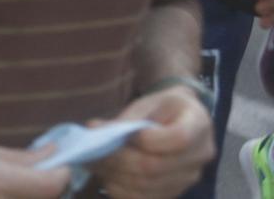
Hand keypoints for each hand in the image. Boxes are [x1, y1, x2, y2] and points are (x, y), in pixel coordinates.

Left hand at [87, 85, 213, 198]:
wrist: (180, 119)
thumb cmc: (162, 107)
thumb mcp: (148, 103)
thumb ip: (127, 119)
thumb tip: (96, 131)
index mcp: (198, 124)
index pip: (177, 139)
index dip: (144, 139)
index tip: (118, 131)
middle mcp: (200, 155)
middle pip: (155, 166)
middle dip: (118, 159)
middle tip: (91, 150)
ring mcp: (189, 178)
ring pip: (148, 186)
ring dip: (115, 175)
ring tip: (94, 162)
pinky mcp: (175, 191)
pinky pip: (145, 198)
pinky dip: (121, 190)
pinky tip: (107, 176)